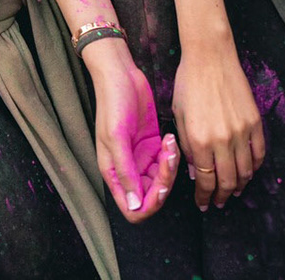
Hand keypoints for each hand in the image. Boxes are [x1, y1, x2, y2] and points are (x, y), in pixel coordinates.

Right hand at [84, 39, 177, 220]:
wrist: (120, 75)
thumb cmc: (112, 103)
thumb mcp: (116, 138)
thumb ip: (126, 172)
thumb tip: (134, 205)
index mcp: (113, 173)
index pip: (133, 208)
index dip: (149, 204)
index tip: (160, 186)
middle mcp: (127, 169)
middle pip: (151, 195)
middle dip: (164, 181)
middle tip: (168, 157)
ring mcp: (140, 158)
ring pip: (161, 179)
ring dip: (170, 166)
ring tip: (169, 143)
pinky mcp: (152, 145)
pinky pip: (167, 161)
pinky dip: (172, 153)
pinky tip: (169, 137)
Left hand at [171, 43, 265, 209]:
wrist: (210, 57)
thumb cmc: (188, 83)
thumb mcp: (179, 116)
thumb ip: (186, 147)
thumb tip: (195, 171)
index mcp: (200, 140)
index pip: (205, 180)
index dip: (204, 195)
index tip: (203, 203)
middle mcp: (223, 140)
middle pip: (227, 181)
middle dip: (222, 196)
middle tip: (219, 202)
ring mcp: (242, 132)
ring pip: (246, 171)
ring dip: (240, 186)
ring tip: (234, 191)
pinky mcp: (255, 122)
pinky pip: (259, 153)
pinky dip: (254, 167)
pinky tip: (248, 172)